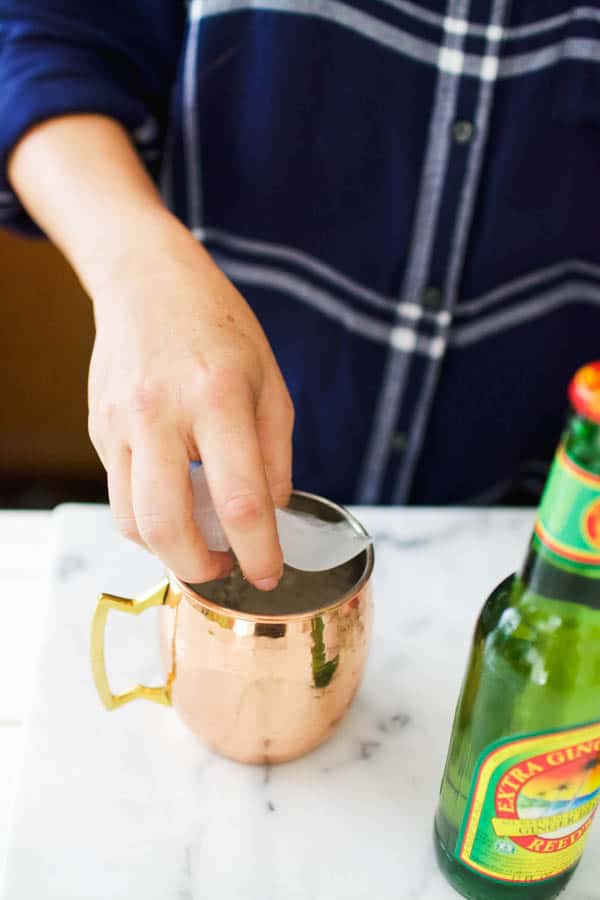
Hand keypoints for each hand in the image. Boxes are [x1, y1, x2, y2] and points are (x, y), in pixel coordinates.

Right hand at [88, 211, 293, 586]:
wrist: (148, 281)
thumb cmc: (219, 328)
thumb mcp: (270, 382)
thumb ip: (275, 454)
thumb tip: (271, 513)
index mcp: (219, 397)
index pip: (241, 500)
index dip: (258, 551)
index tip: (268, 576)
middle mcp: (160, 412)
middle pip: (167, 526)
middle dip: (200, 569)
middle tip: (224, 570)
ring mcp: (120, 422)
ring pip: (131, 521)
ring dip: (167, 549)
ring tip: (200, 542)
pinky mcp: (98, 429)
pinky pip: (120, 493)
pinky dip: (149, 514)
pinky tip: (175, 499)